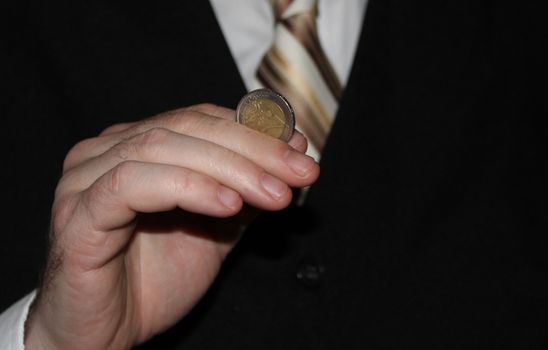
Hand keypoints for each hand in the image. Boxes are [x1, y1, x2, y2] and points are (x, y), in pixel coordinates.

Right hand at [24, 104, 318, 348]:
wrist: (107, 335)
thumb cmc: (155, 281)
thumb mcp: (217, 227)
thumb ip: (248, 187)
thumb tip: (294, 147)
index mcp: (137, 147)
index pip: (201, 119)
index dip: (254, 131)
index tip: (301, 153)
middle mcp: (107, 152)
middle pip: (187, 127)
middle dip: (252, 149)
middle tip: (299, 172)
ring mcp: (86, 180)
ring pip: (163, 148)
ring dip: (229, 169)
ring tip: (274, 195)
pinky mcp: (77, 216)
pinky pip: (132, 186)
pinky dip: (187, 188)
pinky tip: (227, 206)